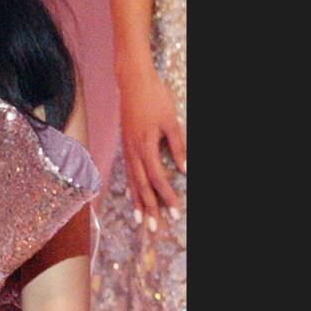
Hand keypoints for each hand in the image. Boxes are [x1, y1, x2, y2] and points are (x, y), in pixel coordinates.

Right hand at [117, 64, 185, 229]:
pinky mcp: (125, 144)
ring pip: (132, 181)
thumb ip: (178, 147)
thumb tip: (186, 170)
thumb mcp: (171, 121)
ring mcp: (127, 148)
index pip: (157, 178)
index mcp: (146, 145)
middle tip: (153, 228)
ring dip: (137, 202)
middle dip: (149, 208)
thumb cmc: (155, 98)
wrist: (133, 81)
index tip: (175, 213)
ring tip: (139, 220)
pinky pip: (127, 171)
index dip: (166, 197)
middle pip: (141, 185)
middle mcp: (133, 150)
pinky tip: (131, 196)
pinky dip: (130, 187)